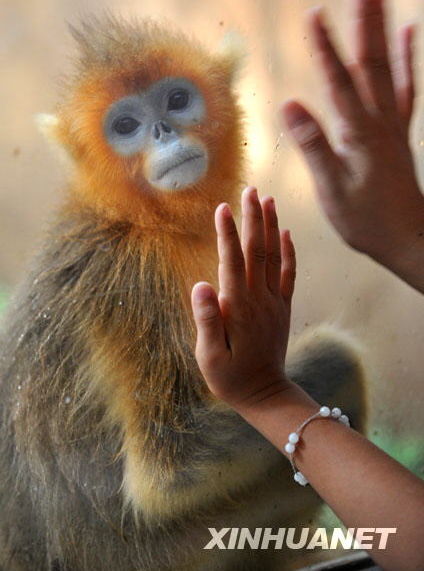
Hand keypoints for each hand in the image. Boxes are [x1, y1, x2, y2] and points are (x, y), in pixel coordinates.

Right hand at [191, 186, 295, 409]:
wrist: (266, 394)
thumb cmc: (230, 378)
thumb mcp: (209, 356)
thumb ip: (206, 320)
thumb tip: (200, 285)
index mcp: (239, 307)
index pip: (232, 261)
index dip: (227, 233)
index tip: (223, 208)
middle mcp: (260, 298)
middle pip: (257, 250)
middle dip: (253, 218)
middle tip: (250, 189)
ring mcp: (275, 301)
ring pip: (275, 257)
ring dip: (272, 226)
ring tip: (268, 199)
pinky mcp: (283, 307)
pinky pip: (289, 275)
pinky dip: (289, 252)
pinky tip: (286, 233)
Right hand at [282, 0, 423, 273]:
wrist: (408, 238)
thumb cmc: (366, 220)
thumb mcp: (332, 189)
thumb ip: (313, 145)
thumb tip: (290, 104)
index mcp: (358, 135)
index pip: (338, 83)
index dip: (325, 48)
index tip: (314, 15)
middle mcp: (380, 122)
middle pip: (371, 64)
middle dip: (365, 22)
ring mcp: (393, 125)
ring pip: (389, 69)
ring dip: (384, 31)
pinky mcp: (399, 134)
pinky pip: (406, 90)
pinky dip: (407, 60)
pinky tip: (407, 35)